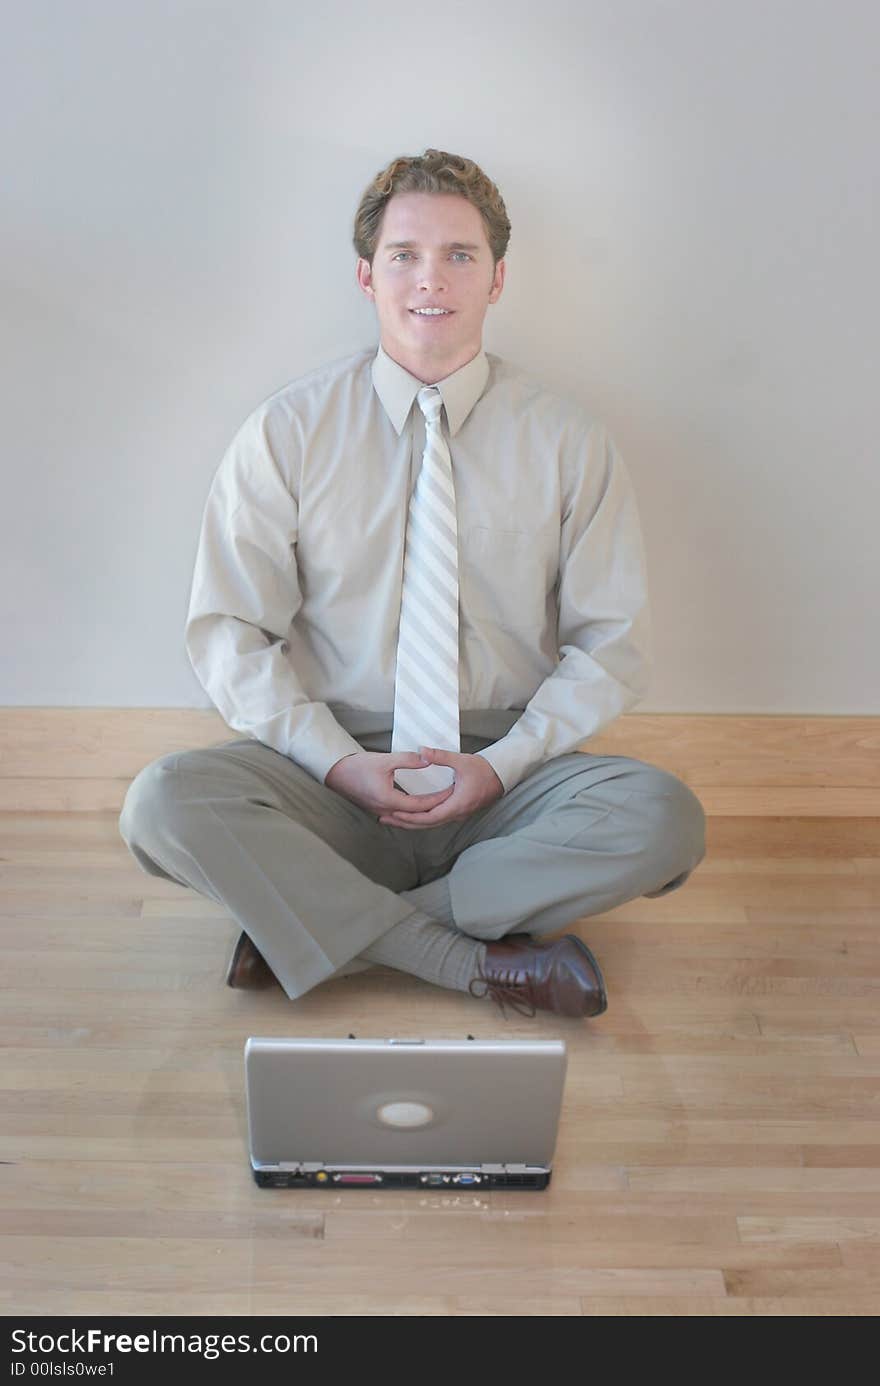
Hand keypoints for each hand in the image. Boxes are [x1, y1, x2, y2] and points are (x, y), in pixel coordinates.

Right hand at [324, 749, 456, 818]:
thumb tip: (427, 759)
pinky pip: (399, 814)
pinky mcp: (376, 808)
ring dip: (423, 812)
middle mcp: (385, 810)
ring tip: (438, 804)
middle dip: (434, 808)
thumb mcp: (384, 760)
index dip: (438, 799)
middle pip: (416, 816)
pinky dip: (412, 811)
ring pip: (407, 817)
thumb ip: (408, 760)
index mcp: (388, 800)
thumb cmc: (357, 766)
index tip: (451, 791)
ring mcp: (379, 811)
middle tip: (450, 799)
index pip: (420, 805)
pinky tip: (419, 804)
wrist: (334, 772)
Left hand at [378, 746, 503, 829]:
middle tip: (385, 820)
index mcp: (456, 805)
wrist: (501, 776)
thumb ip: (440, 756)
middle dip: (405, 823)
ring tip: (393, 819)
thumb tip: (421, 750)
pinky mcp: (457, 811)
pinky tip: (411, 814)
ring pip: (431, 824)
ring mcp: (457, 814)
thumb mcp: (461, 761)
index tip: (393, 813)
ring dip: (412, 822)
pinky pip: (436, 819)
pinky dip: (422, 819)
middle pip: (426, 825)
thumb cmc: (484, 769)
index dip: (410, 817)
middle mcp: (456, 814)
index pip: (428, 817)